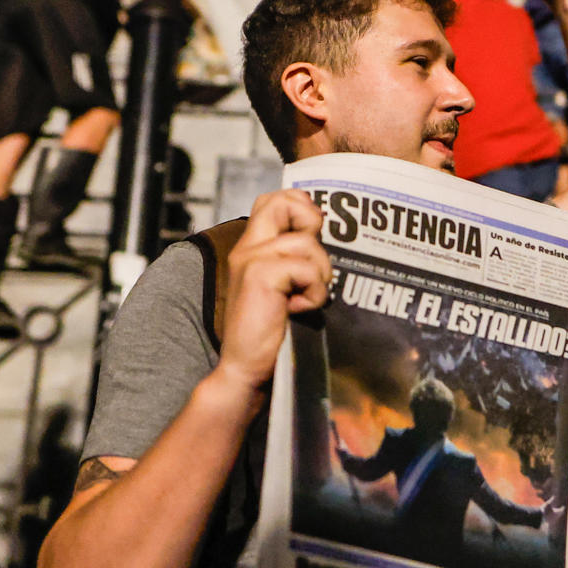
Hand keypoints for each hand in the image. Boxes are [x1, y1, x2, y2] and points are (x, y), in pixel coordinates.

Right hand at [217, 191, 330, 391]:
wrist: (246, 367)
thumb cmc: (268, 332)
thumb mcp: (281, 287)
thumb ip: (293, 259)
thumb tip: (322, 237)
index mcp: (251, 248)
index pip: (273, 200)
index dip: (300, 206)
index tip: (312, 236)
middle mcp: (248, 247)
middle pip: (282, 202)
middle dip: (310, 223)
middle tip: (310, 260)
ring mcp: (251, 260)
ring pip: (306, 243)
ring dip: (318, 275)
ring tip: (303, 299)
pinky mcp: (259, 276)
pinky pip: (307, 269)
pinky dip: (314, 293)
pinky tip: (297, 310)